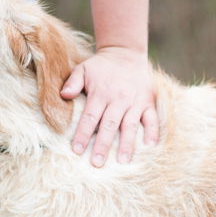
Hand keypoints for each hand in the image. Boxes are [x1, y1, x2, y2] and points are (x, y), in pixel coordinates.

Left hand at [61, 46, 159, 166]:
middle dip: (103, 145)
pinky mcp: (147, 102)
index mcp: (101, 93)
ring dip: (126, 144)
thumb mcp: (83, 68)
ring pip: (130, 125)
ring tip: (123, 161)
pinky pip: (151, 119)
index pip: (90, 117)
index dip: (83, 134)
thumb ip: (73, 82)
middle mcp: (118, 99)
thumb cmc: (101, 66)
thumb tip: (63, 95)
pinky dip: (152, 132)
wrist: (126, 53)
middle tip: (97, 163)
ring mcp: (134, 102)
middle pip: (109, 125)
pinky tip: (149, 146)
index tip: (77, 150)